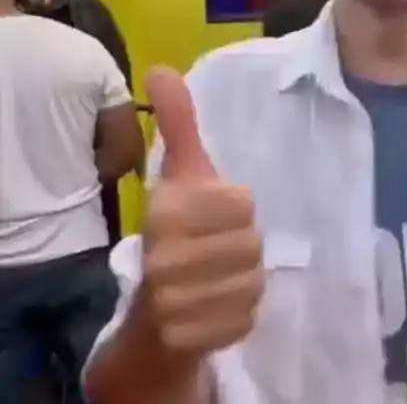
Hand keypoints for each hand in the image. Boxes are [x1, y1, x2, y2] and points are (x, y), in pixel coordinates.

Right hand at [138, 66, 263, 359]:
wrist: (153, 316)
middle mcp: (166, 258)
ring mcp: (178, 304)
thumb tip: (161, 68)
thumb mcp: (179, 178)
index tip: (213, 215)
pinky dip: (240, 312)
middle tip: (216, 251)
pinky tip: (216, 307)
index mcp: (165, 213)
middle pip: (252, 243)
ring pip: (253, 280)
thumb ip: (178, 125)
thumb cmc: (176, 235)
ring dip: (243, 280)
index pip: (242, 203)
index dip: (236, 208)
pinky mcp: (194, 339)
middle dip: (241, 247)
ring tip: (217, 278)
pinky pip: (248, 316)